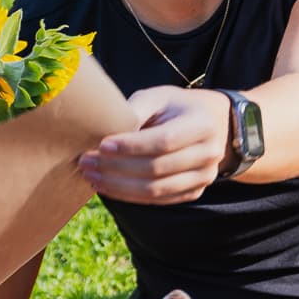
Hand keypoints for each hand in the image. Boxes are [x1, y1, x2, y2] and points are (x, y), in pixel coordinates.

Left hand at [78, 85, 229, 204]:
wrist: (212, 124)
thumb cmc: (177, 108)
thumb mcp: (159, 98)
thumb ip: (137, 110)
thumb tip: (105, 129)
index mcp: (202, 125)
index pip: (164, 141)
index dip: (131, 146)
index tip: (102, 145)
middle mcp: (208, 154)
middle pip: (157, 169)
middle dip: (117, 168)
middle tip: (86, 162)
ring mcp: (204, 177)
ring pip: (155, 190)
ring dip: (118, 187)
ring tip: (91, 176)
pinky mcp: (193, 192)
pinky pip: (158, 200)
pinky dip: (129, 196)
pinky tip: (107, 186)